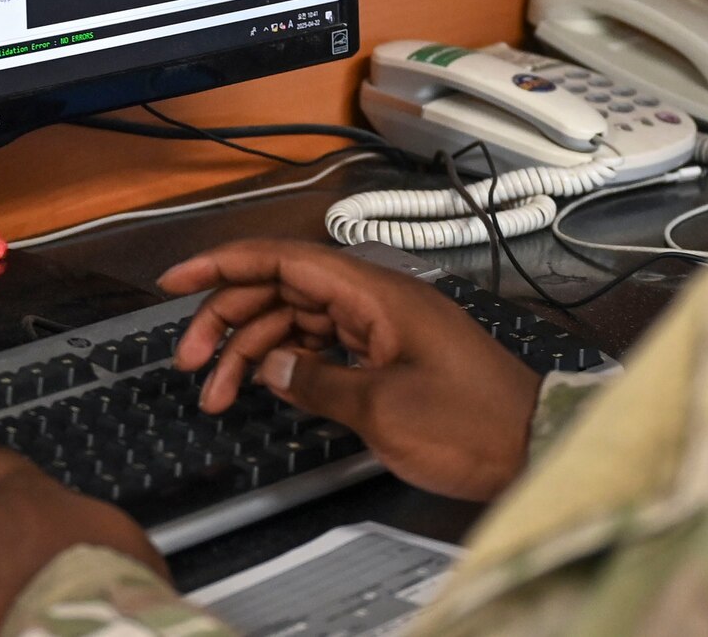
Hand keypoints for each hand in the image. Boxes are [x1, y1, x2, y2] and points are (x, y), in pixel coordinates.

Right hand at [159, 239, 543, 501]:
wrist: (532, 448)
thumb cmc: (471, 425)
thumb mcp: (382, 409)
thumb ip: (316, 381)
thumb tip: (270, 366)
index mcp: (374, 294)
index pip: (283, 259)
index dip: (223, 265)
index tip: (175, 280)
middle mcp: (375, 301)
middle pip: (282, 290)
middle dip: (227, 319)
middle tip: (190, 362)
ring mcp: (382, 327)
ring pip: (297, 321)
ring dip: (252, 351)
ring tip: (217, 395)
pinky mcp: (389, 356)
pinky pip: (323, 345)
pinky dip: (288, 364)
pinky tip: (265, 387)